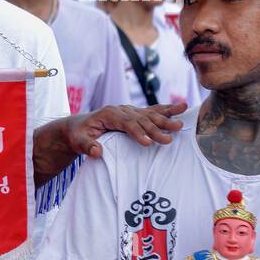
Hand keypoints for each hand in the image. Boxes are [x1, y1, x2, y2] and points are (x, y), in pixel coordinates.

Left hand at [65, 102, 186, 158]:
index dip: (137, 132)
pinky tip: (182, 107)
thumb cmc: (79, 135)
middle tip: (169, 139)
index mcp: (108, 114)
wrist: (79, 126)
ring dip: (166, 120)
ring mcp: (130, 110)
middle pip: (141, 119)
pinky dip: (167, 110)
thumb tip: (97, 152)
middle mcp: (121, 109)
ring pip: (150, 114)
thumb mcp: (78, 141)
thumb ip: (86, 146)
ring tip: (180, 125)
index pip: (126, 123)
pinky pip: (153, 111)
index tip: (147, 143)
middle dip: (155, 129)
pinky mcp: (135, 113)